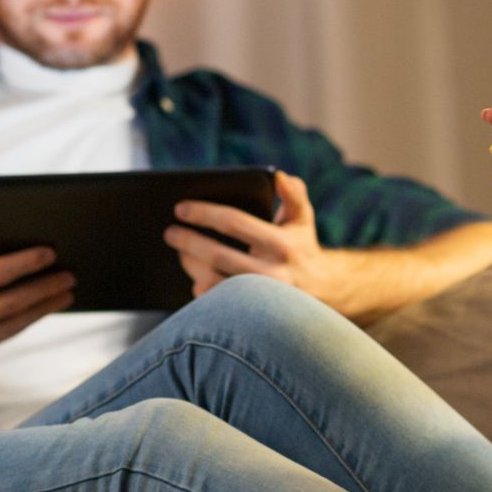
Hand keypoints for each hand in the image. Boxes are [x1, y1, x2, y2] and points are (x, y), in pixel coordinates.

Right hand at [0, 212, 73, 352]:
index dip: (24, 264)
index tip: (49, 253)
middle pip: (10, 303)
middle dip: (43, 289)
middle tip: (69, 275)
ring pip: (12, 324)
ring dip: (43, 309)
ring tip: (66, 293)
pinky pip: (4, 335)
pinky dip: (26, 321)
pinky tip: (44, 308)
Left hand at [164, 171, 358, 312]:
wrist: (322, 289)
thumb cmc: (302, 245)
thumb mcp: (302, 218)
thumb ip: (293, 194)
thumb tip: (279, 176)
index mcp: (281, 244)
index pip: (235, 223)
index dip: (205, 214)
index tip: (180, 208)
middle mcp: (272, 273)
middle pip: (218, 255)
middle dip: (189, 242)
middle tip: (169, 232)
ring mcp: (260, 298)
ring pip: (213, 282)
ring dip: (191, 264)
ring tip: (180, 251)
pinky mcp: (251, 314)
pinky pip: (216, 302)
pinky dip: (200, 288)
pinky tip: (194, 274)